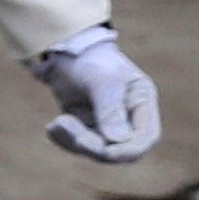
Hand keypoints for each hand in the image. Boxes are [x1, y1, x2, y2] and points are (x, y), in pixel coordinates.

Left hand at [30, 26, 159, 164]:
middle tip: (68, 128)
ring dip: (75, 141)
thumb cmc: (90, 59)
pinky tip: (52, 128)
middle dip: (95, 147)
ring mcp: (107, 124)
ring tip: (57, 124)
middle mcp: (128, 117)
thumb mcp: (101, 80)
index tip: (105, 151)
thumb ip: (110, 109)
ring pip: (96, 150)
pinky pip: (77, 144)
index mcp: (141, 102)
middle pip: (120, 149)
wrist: (63, 49)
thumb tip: (116, 142)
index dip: (129, 150)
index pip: (146, 137)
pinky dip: (64, 140)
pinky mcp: (86, 127)